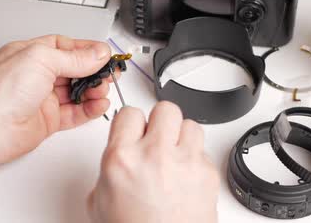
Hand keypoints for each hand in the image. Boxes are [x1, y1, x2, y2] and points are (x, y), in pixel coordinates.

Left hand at [0, 35, 114, 163]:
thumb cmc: (2, 92)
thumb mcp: (43, 60)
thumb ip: (75, 58)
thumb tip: (97, 53)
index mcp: (31, 53)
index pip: (66, 47)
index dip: (87, 50)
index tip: (105, 54)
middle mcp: (36, 75)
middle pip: (74, 69)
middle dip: (94, 71)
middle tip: (110, 74)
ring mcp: (43, 98)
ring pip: (77, 91)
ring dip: (93, 90)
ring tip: (103, 90)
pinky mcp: (48, 120)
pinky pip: (75, 112)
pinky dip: (89, 109)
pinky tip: (98, 105)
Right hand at [87, 102, 219, 222]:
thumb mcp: (101, 200)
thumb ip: (111, 167)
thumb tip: (122, 153)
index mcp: (122, 158)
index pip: (129, 112)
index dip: (131, 123)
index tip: (133, 132)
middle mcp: (156, 155)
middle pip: (165, 109)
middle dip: (160, 122)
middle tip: (156, 139)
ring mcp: (186, 163)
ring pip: (190, 124)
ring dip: (181, 138)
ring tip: (174, 157)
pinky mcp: (209, 175)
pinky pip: (204, 151)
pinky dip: (195, 161)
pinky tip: (185, 177)